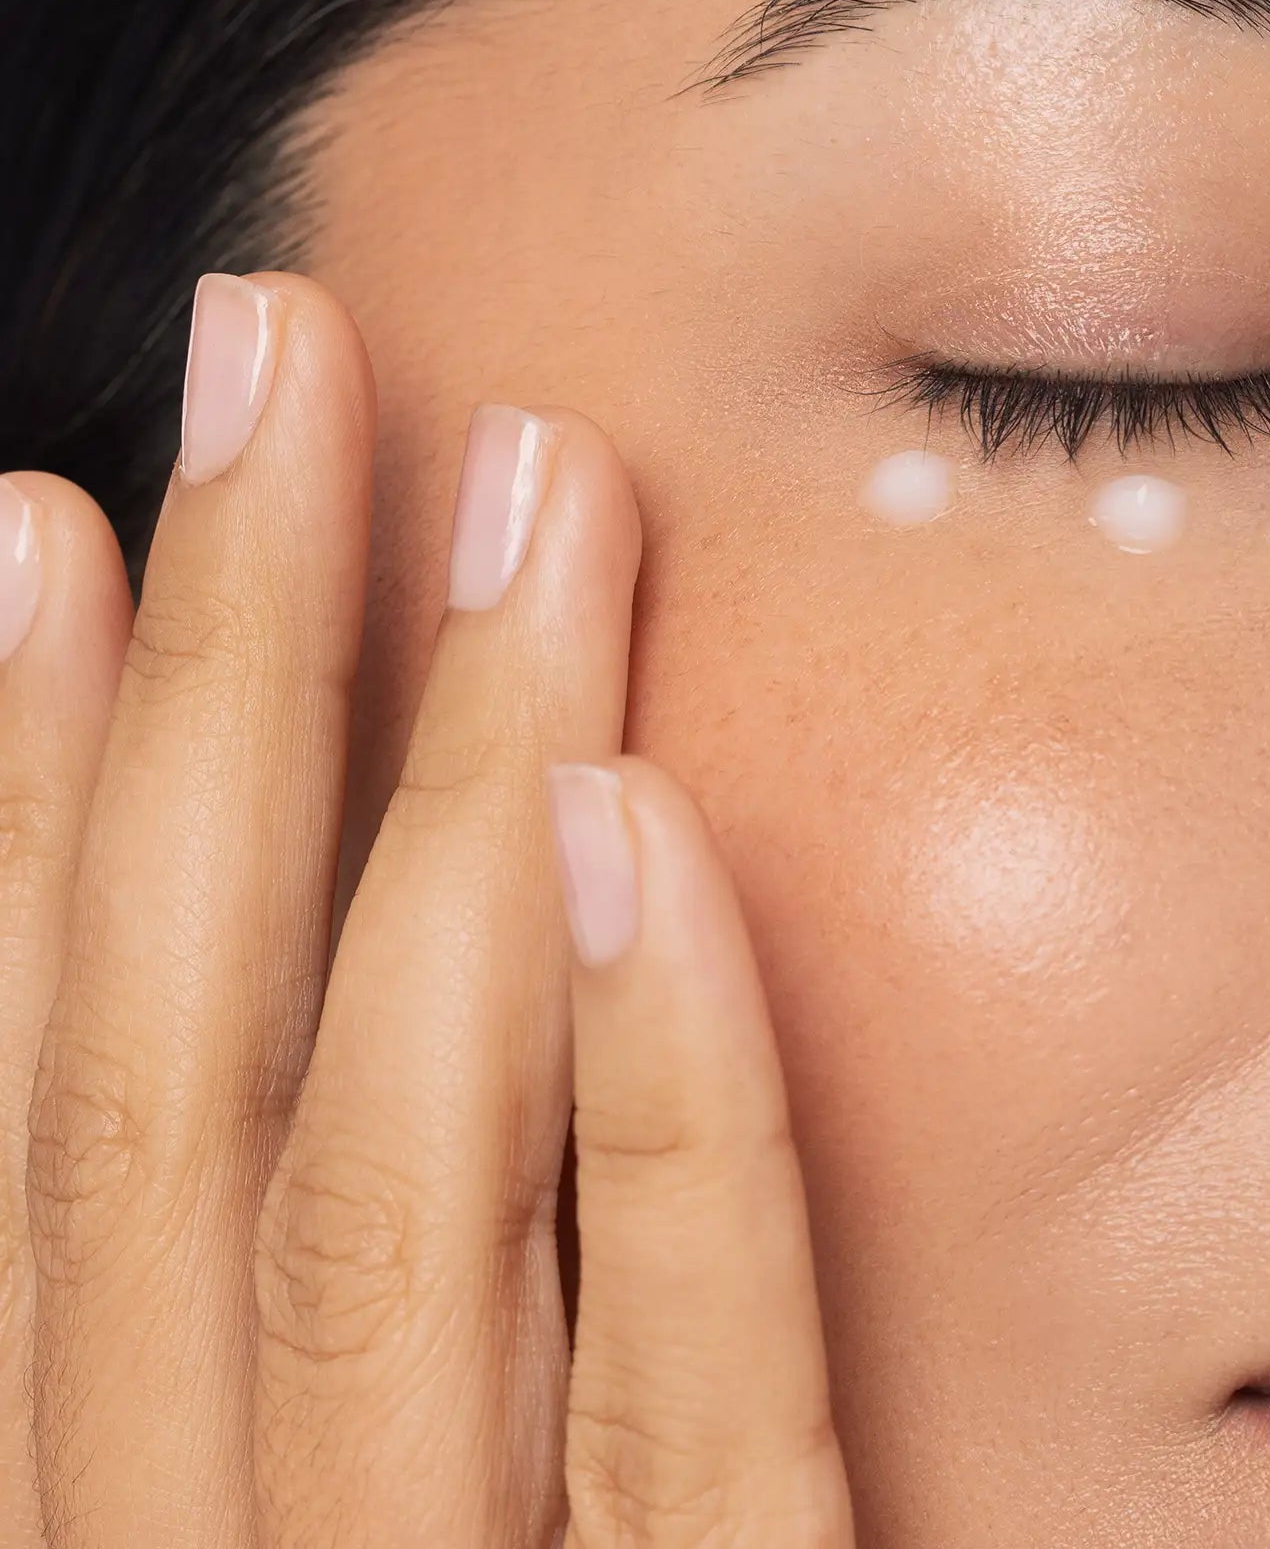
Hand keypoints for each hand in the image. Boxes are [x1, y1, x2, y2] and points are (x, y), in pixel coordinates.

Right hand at [0, 274, 854, 1546]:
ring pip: (395, 1175)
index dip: (1, 801)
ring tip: (492, 489)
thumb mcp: (353, 1538)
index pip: (44, 1107)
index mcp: (110, 1519)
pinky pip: (680, 1393)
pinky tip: (644, 828)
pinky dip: (648, 1108)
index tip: (38, 513)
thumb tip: (371, 975)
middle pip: (188, 1073)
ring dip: (437, 795)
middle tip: (270, 360)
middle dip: (215, 684)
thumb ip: (333, 1331)